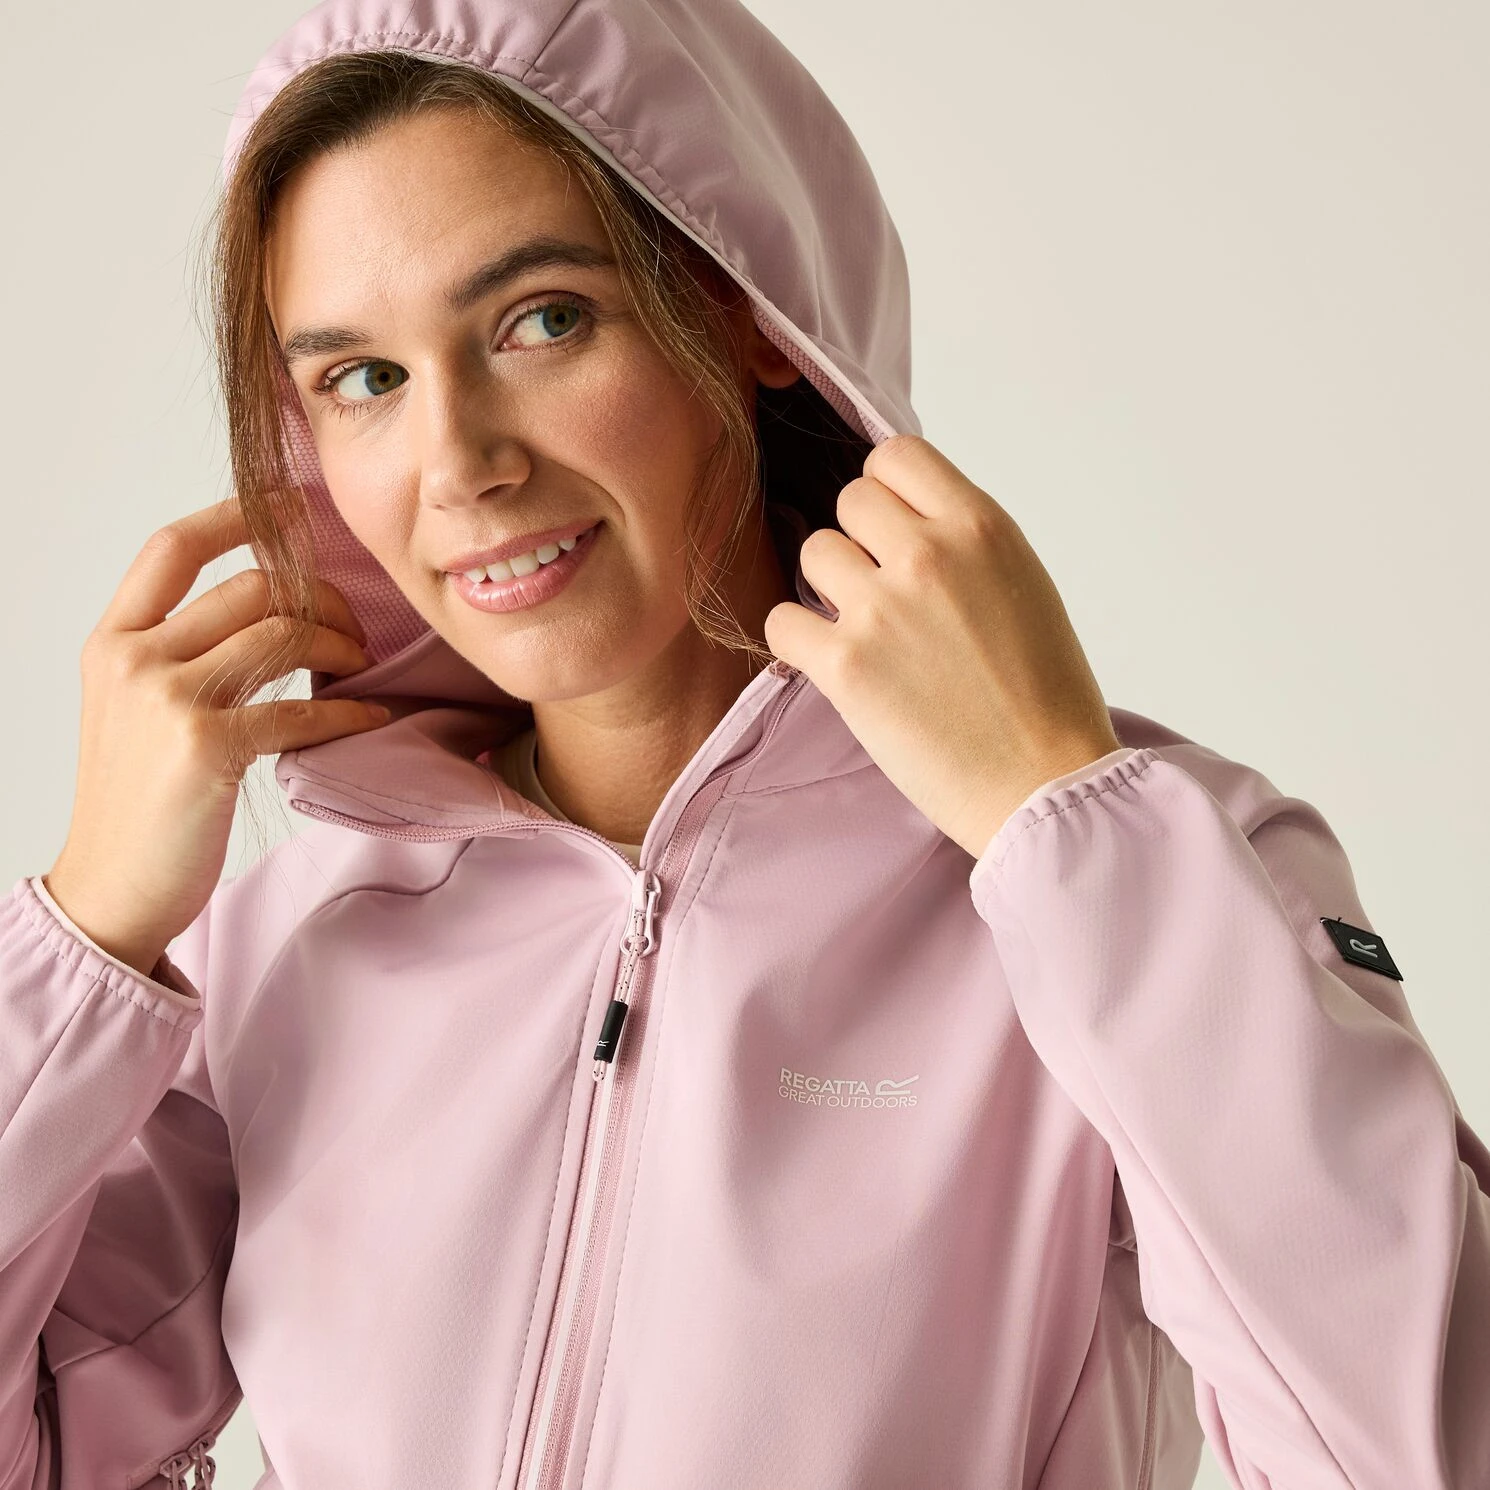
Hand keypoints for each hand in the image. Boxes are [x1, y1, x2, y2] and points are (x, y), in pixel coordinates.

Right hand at [45, 498, 386, 975]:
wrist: (111, 885)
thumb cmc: (136, 800)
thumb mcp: (135, 708)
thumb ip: (181, 653)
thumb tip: (265, 608)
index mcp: (113, 640)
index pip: (174, 547)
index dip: (238, 516)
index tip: (294, 509)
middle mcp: (133, 658)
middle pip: (250, 586)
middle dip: (319, 596)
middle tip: (354, 625)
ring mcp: (166, 700)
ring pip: (280, 632)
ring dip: (338, 642)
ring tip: (359, 663)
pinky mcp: (206, 746)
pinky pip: (299, 706)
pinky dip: (346, 708)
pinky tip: (369, 714)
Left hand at [763, 434, 1120, 860]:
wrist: (1043, 784)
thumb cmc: (1045, 697)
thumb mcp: (1024, 584)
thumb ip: (963, 543)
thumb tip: (904, 525)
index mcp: (981, 526)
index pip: (897, 456)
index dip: (888, 492)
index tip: (894, 531)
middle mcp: (929, 554)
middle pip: (850, 501)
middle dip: (860, 542)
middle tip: (883, 594)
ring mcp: (882, 607)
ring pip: (813, 553)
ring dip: (829, 590)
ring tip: (867, 635)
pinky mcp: (845, 665)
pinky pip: (781, 622)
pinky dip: (797, 644)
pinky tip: (833, 665)